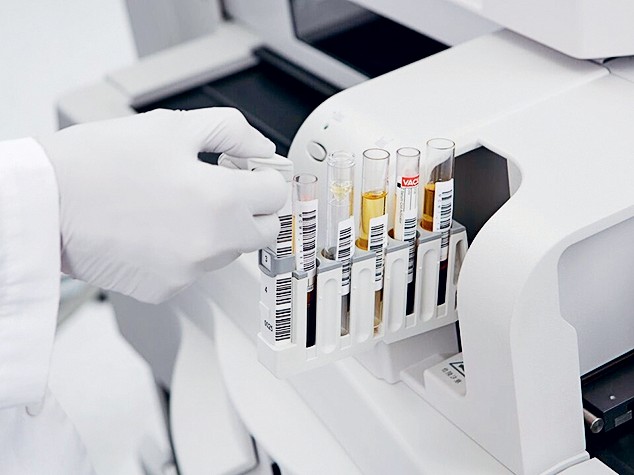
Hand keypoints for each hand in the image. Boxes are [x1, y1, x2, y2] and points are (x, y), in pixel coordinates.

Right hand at [38, 108, 285, 302]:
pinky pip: (193, 269)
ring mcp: (189, 271)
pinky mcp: (165, 289)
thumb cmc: (99, 162)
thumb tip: (260, 147)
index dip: (264, 177)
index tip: (250, 172)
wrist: (46, 204)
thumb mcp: (172, 126)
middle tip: (219, 188)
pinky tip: (155, 229)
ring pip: (229, 251)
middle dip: (251, 208)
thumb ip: (231, 131)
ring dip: (218, 230)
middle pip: (264, 230)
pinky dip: (185, 251)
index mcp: (221, 199)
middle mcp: (212, 242)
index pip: (277, 194)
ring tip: (176, 205)